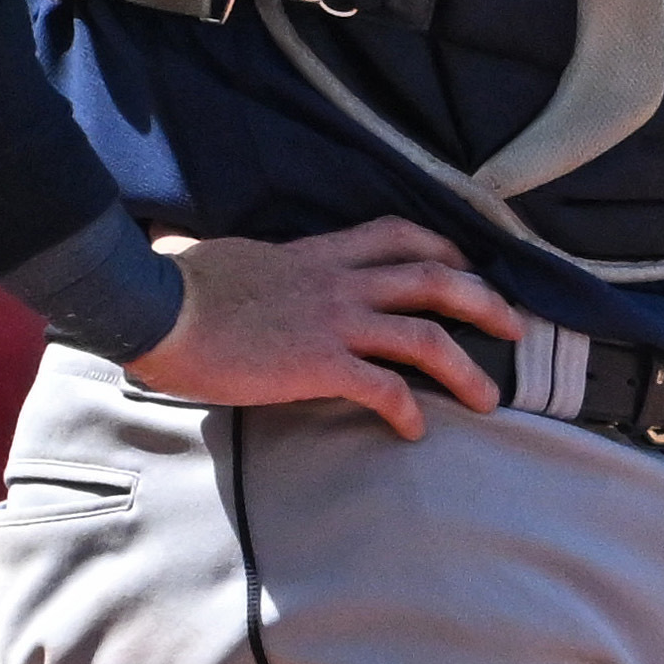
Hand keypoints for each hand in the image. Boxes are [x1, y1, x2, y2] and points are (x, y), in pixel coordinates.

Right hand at [131, 221, 513, 434]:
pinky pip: (383, 388)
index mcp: (315, 254)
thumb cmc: (170, 286)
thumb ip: (229, 254)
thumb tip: (180, 239)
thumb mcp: (215, 255)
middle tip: (514, 328)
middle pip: (434, 279)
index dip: (442, 248)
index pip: (395, 235)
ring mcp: (332, 323)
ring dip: (467, 369)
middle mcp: (336, 283)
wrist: (149, 308)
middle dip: (485, 302)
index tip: (466, 264)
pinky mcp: (318, 364)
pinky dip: (409, 409)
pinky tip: (416, 428)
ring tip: (490, 399)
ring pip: (426, 336)